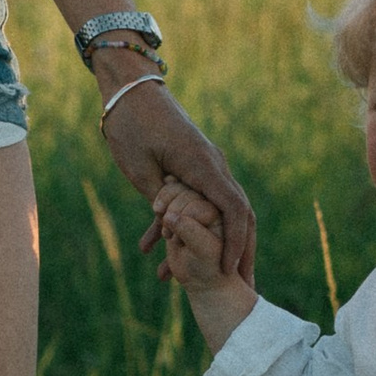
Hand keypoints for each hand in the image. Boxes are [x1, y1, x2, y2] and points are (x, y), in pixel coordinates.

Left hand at [101, 81, 255, 282]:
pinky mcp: (196, 166)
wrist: (131, 91)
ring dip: (223, 242)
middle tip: (244, 284)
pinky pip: (205, 201)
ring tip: (222, 276)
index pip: (231, 208)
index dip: (234, 242)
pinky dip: (197, 227)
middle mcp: (213, 164)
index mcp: (202, 164)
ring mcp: (208, 165)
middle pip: (240, 212)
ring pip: (225, 210)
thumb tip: (174, 231)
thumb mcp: (140, 170)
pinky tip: (170, 254)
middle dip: (242, 249)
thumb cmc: (131, 126)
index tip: (230, 271)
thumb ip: (161, 202)